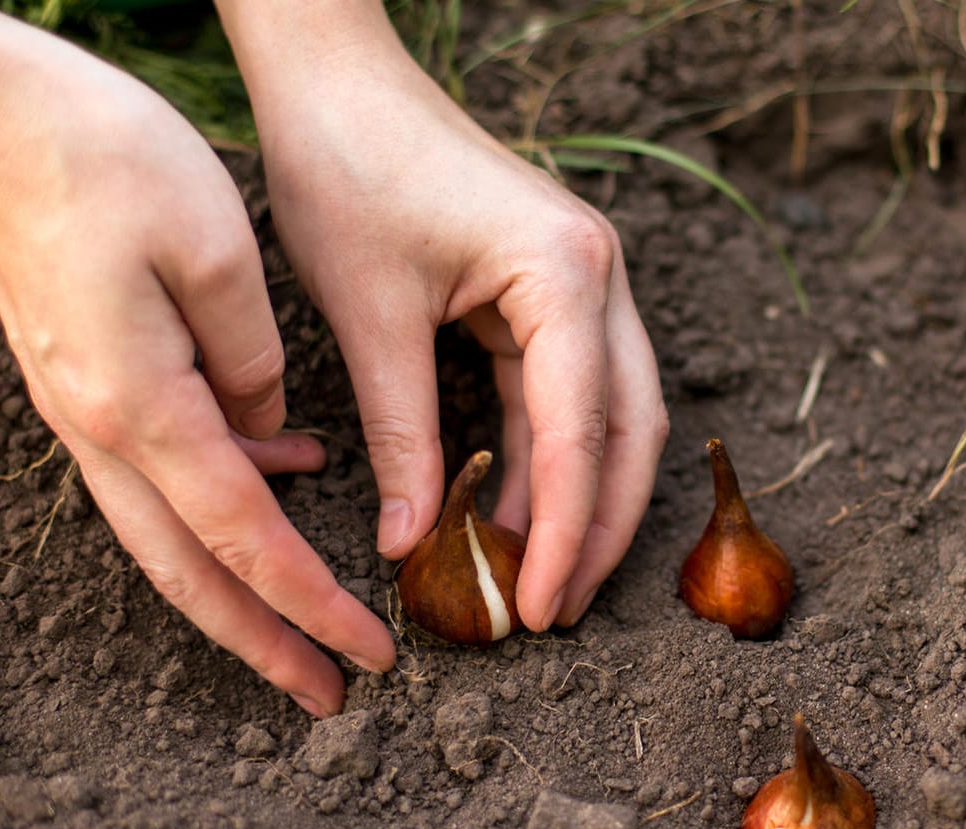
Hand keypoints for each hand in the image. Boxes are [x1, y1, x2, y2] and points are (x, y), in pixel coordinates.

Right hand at [0, 29, 394, 715]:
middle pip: (190, 572)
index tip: (371, 654)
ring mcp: (82, 410)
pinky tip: (289, 469)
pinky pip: (159, 469)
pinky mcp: (83, 381)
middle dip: (264, 643)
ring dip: (240, 589)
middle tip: (331, 697)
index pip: (244, 539)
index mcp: (142, 408)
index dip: (311, 605)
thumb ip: (254, 361)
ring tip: (311, 625)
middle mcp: (101, 429)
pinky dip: (222, 497)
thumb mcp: (215, 249)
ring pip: (168, 535)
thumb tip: (272, 435)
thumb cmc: (102, 156)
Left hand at [219, 1, 668, 630]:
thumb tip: (413, 544)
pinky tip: (515, 512)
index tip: (542, 607)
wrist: (335, 78)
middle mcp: (598, 275)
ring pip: (612, 416)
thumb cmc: (346, 170)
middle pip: (630, 430)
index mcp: (564, 273)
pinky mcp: (553, 287)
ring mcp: (584, 279)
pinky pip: (569, 390)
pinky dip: (547, 456)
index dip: (566, 532)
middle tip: (557, 611)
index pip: (581, 432)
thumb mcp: (369, 317)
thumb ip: (403, 434)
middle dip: (600, 528)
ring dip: (581, 498)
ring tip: (540, 579)